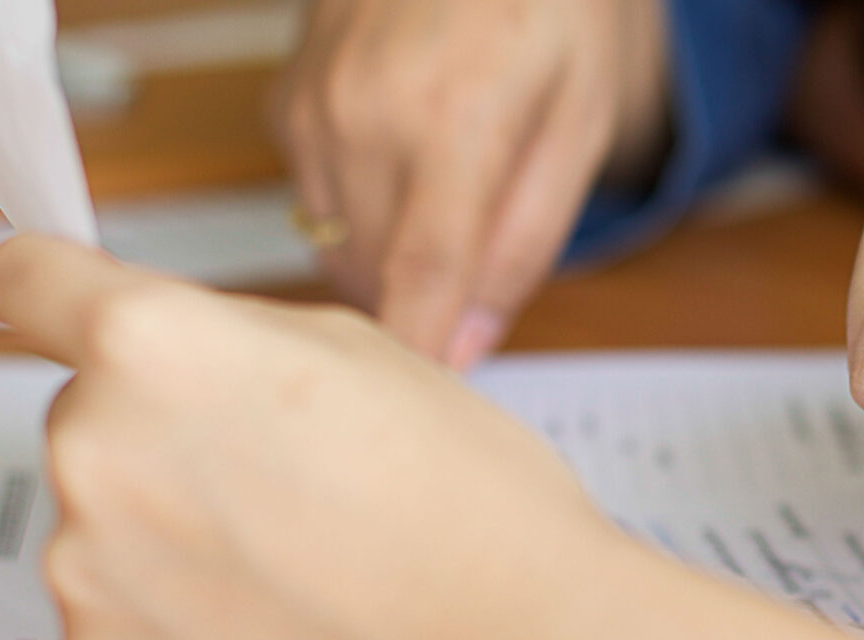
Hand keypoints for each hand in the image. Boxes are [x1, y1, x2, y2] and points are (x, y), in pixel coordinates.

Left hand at [0, 235, 625, 638]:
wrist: (508, 630)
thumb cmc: (458, 499)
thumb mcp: (352, 348)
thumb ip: (226, 331)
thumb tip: (170, 342)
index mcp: (151, 345)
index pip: (24, 278)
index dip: (50, 282)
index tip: (56, 296)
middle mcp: (96, 448)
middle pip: (86, 405)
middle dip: (156, 420)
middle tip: (264, 452)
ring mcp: (89, 563)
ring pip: (105, 505)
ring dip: (167, 512)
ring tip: (282, 535)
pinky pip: (117, 591)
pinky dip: (172, 593)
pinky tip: (264, 592)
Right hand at [273, 0, 668, 368]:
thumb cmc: (545, 2)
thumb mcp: (579, 122)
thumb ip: (525, 241)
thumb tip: (467, 342)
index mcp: (451, 124)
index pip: (416, 285)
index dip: (416, 361)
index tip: (417, 420)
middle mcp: (361, 116)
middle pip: (368, 279)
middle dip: (418, 300)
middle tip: (467, 275)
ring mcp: (311, 104)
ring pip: (332, 245)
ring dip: (384, 250)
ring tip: (444, 193)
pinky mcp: (284, 98)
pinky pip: (310, 196)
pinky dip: (354, 201)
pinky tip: (401, 152)